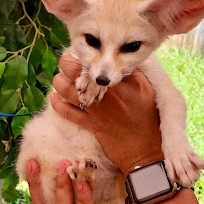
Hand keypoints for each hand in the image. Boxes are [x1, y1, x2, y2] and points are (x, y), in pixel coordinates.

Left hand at [51, 54, 162, 175]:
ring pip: (66, 89)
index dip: (86, 53)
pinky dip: (57, 103)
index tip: (84, 52)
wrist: (146, 150)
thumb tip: (116, 60)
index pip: (97, 58)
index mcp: (121, 80)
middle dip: (67, 63)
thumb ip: (132, 73)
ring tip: (61, 79)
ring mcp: (95, 108)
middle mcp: (105, 91)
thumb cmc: (149, 118)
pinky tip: (54, 97)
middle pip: (76, 69)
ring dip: (59, 81)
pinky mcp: (90, 124)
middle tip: (69, 63)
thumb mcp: (147, 89)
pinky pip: (67, 112)